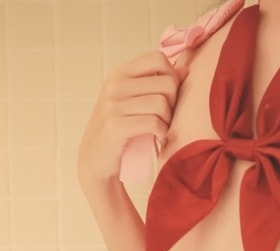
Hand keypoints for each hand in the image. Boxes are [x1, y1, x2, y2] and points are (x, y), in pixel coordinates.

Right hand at [78, 52, 186, 189]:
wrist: (94, 163)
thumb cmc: (118, 132)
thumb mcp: (131, 102)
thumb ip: (154, 84)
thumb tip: (184, 70)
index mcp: (119, 73)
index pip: (158, 59)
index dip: (171, 77)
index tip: (167, 97)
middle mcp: (115, 84)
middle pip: (166, 83)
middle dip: (173, 103)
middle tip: (165, 118)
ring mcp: (114, 104)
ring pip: (162, 104)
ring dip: (167, 121)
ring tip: (160, 130)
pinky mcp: (116, 126)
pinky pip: (154, 123)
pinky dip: (161, 133)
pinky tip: (157, 138)